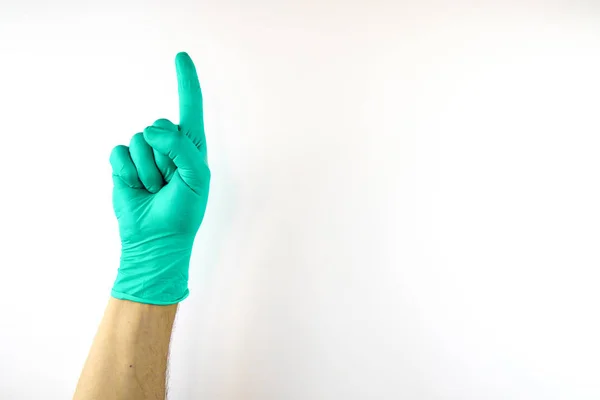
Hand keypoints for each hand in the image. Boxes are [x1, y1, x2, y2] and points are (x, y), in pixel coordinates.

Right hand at [109, 52, 209, 304]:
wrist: (157, 239)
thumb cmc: (184, 211)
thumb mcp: (196, 178)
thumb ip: (181, 147)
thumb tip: (151, 129)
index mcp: (192, 146)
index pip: (190, 107)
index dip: (186, 81)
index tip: (181, 56)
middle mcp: (168, 145)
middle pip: (161, 125)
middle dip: (165, 156)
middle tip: (169, 182)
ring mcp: (144, 154)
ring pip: (140, 141)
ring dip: (148, 170)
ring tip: (155, 189)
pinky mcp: (123, 164)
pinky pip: (120, 152)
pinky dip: (128, 172)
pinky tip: (138, 189)